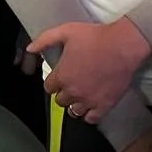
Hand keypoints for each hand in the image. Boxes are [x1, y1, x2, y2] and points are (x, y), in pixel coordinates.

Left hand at [26, 16, 151, 121]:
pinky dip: (89, 115)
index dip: (53, 82)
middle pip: (60, 101)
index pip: (48, 87)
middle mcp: (73, 92)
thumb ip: (45, 40)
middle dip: (63, 93)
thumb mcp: (66, 32)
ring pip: (74, 112)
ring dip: (75, 104)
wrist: (123, 45)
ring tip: (81, 95)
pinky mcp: (104, 105)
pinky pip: (91, 119)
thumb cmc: (95, 37)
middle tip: (71, 84)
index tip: (60, 76)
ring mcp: (88, 100)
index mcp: (62, 76)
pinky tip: (91, 105)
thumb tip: (29, 48)